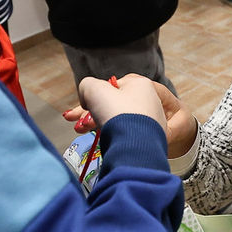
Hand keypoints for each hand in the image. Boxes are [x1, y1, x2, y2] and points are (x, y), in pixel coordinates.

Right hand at [65, 77, 195, 156]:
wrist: (134, 147)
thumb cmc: (118, 114)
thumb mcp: (93, 89)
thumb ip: (87, 86)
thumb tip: (86, 95)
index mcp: (141, 84)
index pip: (113, 86)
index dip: (95, 95)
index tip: (84, 106)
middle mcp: (151, 101)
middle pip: (114, 105)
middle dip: (91, 114)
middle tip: (78, 124)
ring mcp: (153, 121)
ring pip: (120, 120)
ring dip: (99, 125)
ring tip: (83, 131)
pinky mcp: (152, 140)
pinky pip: (128, 134)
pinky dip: (114, 136)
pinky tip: (105, 140)